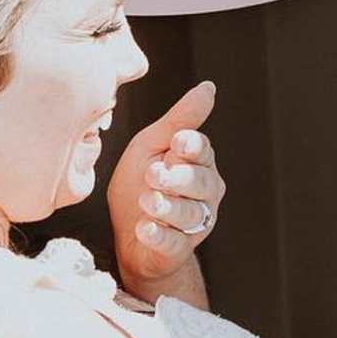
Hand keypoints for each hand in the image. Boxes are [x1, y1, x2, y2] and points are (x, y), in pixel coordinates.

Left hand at [107, 81, 224, 301]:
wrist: (128, 235)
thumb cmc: (140, 184)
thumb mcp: (151, 146)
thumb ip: (178, 121)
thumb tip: (208, 88)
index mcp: (199, 162)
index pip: (202, 151)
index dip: (191, 147)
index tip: (177, 143)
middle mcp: (205, 192)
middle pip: (201, 182)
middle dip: (178, 177)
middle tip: (155, 175)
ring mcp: (195, 223)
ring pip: (189, 212)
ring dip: (166, 206)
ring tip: (146, 201)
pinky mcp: (179, 249)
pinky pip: (173, 242)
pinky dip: (158, 234)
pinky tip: (145, 228)